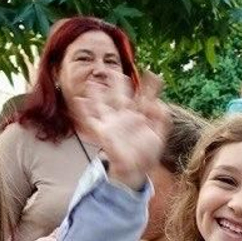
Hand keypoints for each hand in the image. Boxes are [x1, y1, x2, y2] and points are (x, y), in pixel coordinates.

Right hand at [72, 72, 168, 190]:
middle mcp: (124, 116)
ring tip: (92, 82)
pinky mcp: (102, 132)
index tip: (154, 75)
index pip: (144, 97)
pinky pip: (90, 119)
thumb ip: (162, 119)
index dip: (150, 86)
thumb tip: (158, 103)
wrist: (136, 170)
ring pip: (102, 103)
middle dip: (117, 82)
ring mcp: (112, 123)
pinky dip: (84, 109)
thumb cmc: (147, 153)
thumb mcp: (159, 136)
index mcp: (139, 115)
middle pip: (119, 94)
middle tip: (114, 70)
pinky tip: (80, 99)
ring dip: (97, 93)